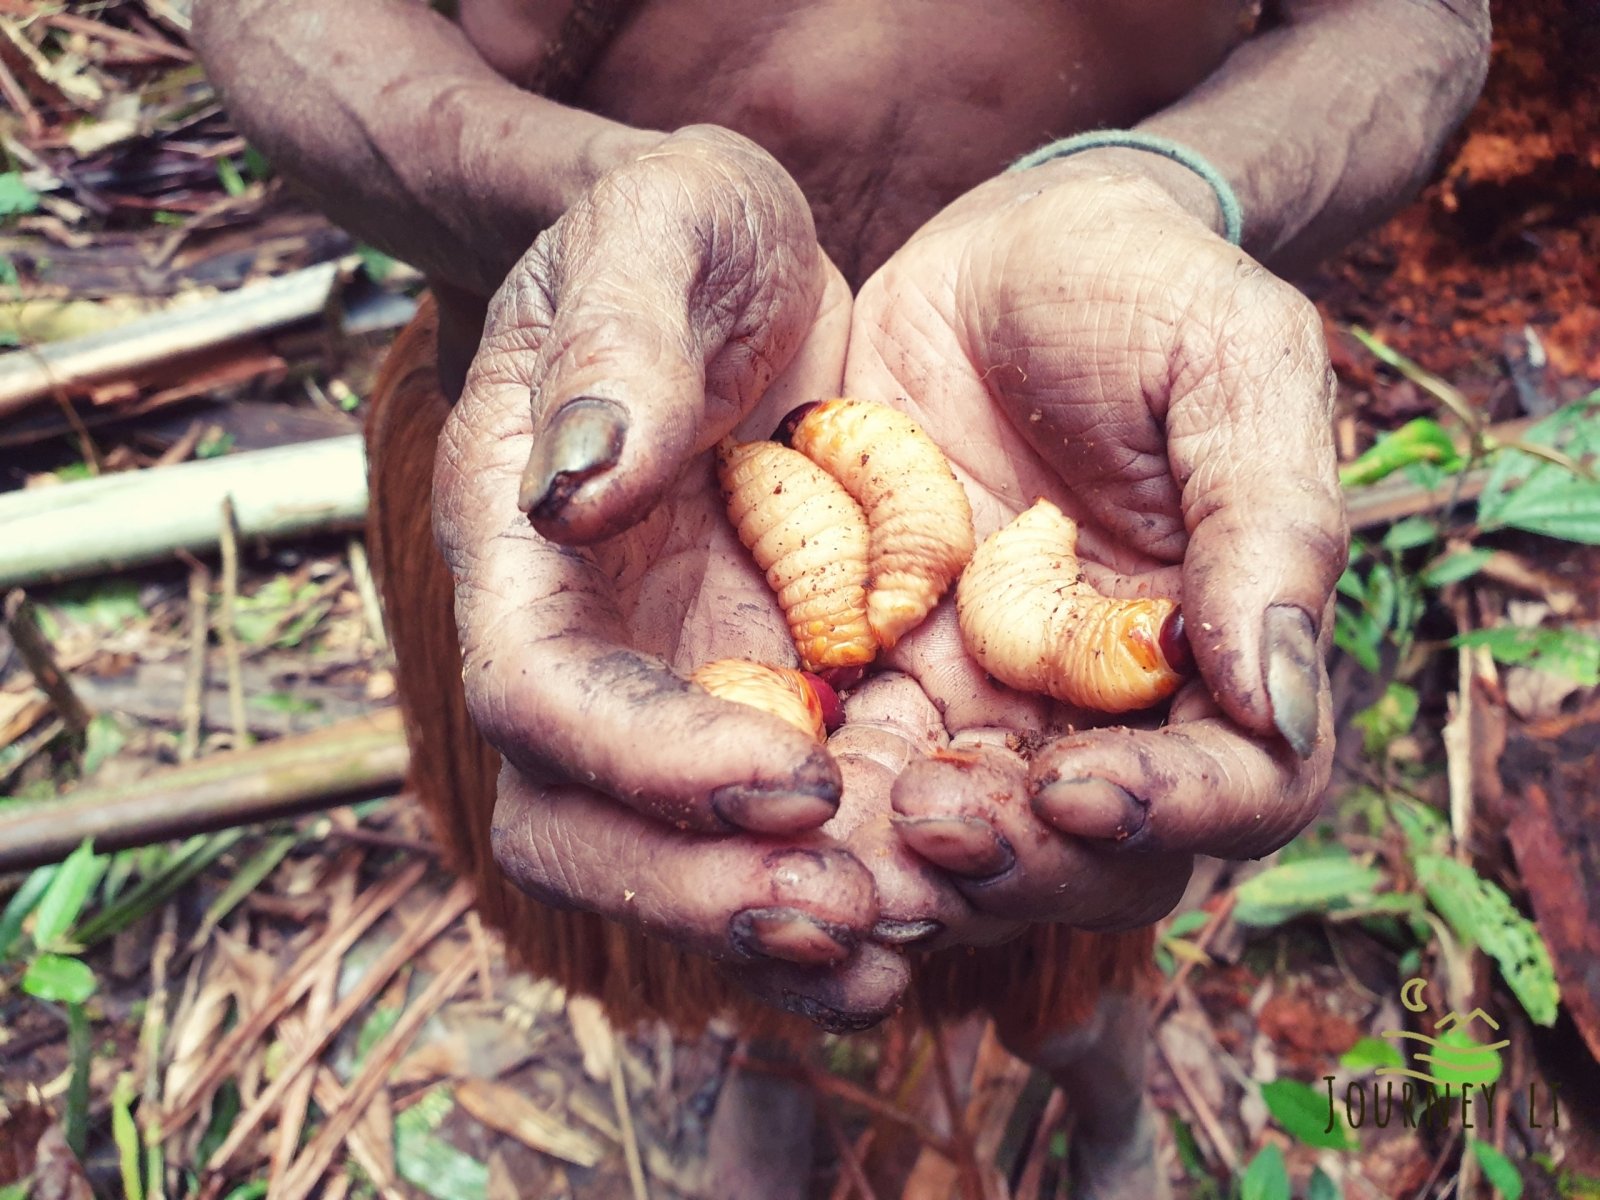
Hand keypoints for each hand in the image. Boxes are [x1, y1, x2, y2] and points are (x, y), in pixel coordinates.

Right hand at [434, 126, 909, 1024]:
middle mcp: (573, 639)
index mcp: (522, 541)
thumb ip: (615, 342)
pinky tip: (925, 915)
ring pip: (662, 861)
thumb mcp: (658, 230)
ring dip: (768, 924)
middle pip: (573, 826)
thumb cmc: (678, 234)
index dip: (645, 757)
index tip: (792, 773)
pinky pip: (757, 835)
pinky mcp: (744, 698)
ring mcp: (656, 682)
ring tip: (897, 947)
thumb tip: (578, 481)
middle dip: (695, 887)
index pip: (538, 693)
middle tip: (848, 910)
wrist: (722, 272)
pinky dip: (826, 892)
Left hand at [840, 157, 1347, 942]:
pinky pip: (852, 761)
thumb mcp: (1229, 369)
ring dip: (905, 861)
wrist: (1005, 255)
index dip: (1177, 808)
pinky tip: (754, 788)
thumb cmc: (1146, 292)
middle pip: (1097, 851)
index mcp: (1221, 646)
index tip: (1080, 788)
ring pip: (967, 837)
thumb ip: (1267, 526)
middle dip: (1020, 859)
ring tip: (832, 841)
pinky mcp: (883, 672)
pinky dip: (813, 793)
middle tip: (932, 824)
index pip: (1243, 783)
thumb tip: (1284, 707)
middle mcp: (1110, 702)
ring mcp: (990, 698)